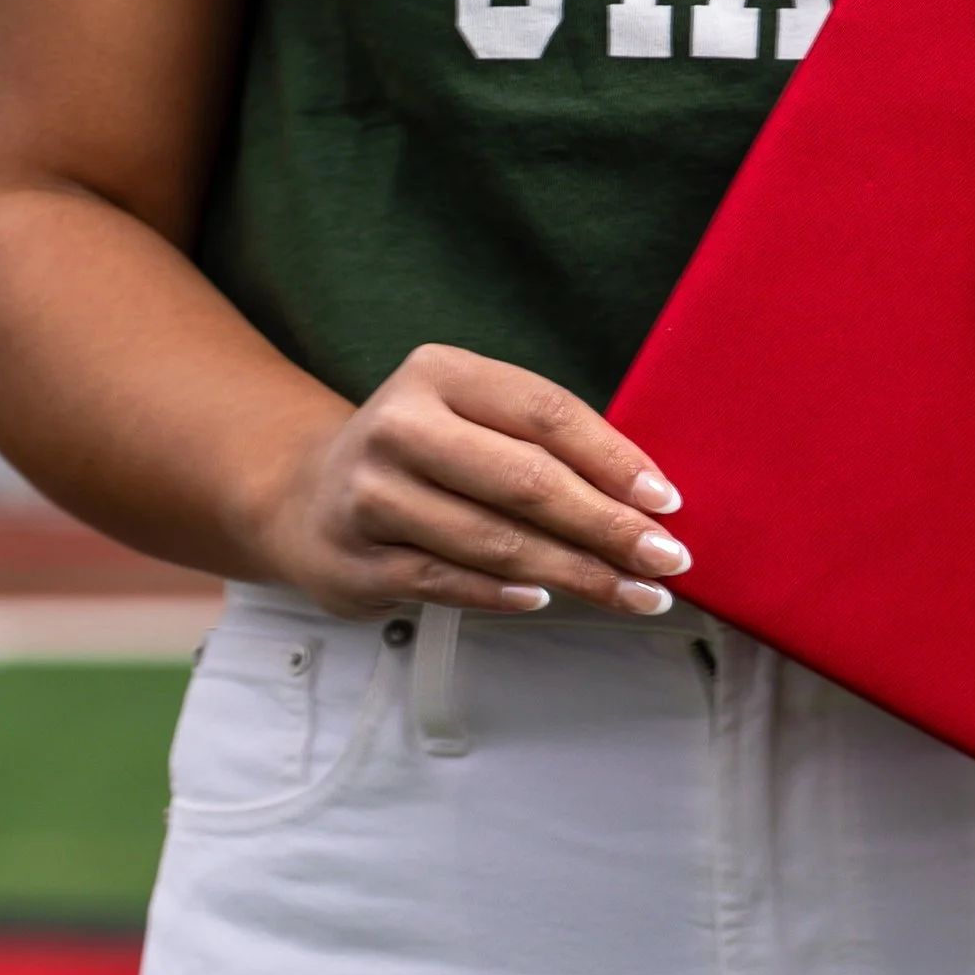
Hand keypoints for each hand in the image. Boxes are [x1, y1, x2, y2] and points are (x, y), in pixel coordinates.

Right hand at [252, 343, 691, 619]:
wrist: (306, 495)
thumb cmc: (423, 454)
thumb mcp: (468, 417)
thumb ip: (539, 443)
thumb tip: (643, 496)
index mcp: (440, 372)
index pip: (547, 413)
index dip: (614, 458)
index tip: (667, 500)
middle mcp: (401, 425)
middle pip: (527, 480)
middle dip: (608, 526)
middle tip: (667, 560)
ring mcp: (373, 495)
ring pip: (496, 541)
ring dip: (576, 573)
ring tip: (632, 594)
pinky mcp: (359, 561)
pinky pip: (452, 583)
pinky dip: (506, 595)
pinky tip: (548, 602)